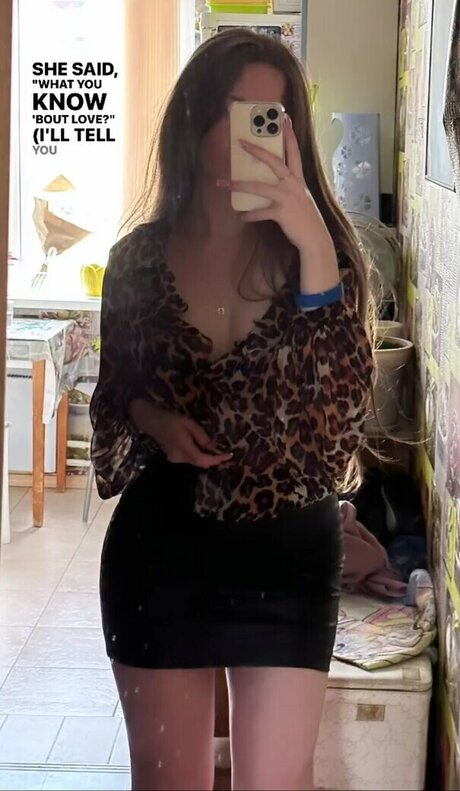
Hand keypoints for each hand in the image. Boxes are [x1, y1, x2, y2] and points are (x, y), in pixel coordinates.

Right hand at [129, 400, 232, 468]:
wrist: (151, 421)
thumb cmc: (171, 419)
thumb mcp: (189, 424)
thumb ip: (202, 437)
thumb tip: (214, 447)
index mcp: (185, 448)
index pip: (204, 460)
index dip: (217, 460)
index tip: (229, 456)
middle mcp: (180, 458)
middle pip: (201, 463)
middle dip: (213, 459)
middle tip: (225, 452)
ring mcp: (175, 459)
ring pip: (195, 461)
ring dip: (206, 457)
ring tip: (216, 449)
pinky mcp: (173, 457)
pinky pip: (189, 459)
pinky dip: (198, 455)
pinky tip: (201, 447)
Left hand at [218, 115, 334, 259]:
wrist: (315, 239)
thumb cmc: (306, 219)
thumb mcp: (301, 198)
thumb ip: (289, 188)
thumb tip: (271, 184)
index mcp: (299, 180)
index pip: (295, 152)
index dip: (290, 135)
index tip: (284, 118)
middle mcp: (293, 185)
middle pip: (274, 162)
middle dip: (256, 150)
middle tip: (240, 142)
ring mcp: (287, 198)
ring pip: (258, 187)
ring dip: (238, 185)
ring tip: (223, 184)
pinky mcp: (281, 213)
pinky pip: (259, 212)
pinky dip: (248, 215)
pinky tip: (239, 216)